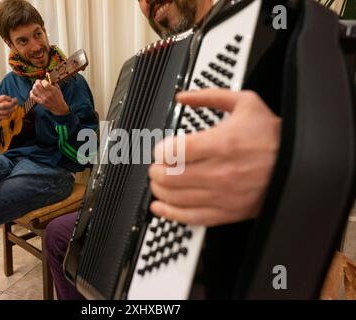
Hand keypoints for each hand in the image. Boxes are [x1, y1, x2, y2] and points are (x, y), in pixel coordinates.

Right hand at [0, 95, 17, 122]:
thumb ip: (3, 100)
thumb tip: (15, 99)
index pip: (3, 97)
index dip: (9, 98)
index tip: (11, 99)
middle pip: (4, 105)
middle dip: (11, 104)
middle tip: (15, 104)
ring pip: (5, 112)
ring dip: (11, 110)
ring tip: (14, 109)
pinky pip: (4, 117)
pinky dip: (9, 115)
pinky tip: (10, 114)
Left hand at [30, 80, 69, 115]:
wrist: (59, 107)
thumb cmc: (58, 98)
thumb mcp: (58, 89)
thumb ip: (53, 83)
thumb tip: (47, 79)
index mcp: (52, 90)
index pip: (44, 82)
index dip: (43, 80)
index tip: (44, 81)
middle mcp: (46, 94)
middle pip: (37, 85)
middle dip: (37, 82)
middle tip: (39, 82)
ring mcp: (42, 98)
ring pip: (34, 89)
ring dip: (34, 86)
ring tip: (37, 87)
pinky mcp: (40, 102)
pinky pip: (32, 96)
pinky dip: (31, 92)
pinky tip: (33, 91)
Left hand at [149, 89, 280, 226]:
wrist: (298, 164)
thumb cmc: (271, 136)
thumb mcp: (245, 103)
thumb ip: (210, 96)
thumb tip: (184, 96)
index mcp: (222, 143)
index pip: (174, 151)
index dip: (160, 151)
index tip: (161, 149)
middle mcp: (221, 172)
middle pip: (170, 176)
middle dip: (156, 170)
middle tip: (157, 166)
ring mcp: (223, 195)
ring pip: (176, 197)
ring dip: (159, 189)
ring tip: (159, 182)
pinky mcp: (228, 212)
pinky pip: (192, 218)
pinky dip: (171, 213)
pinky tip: (161, 207)